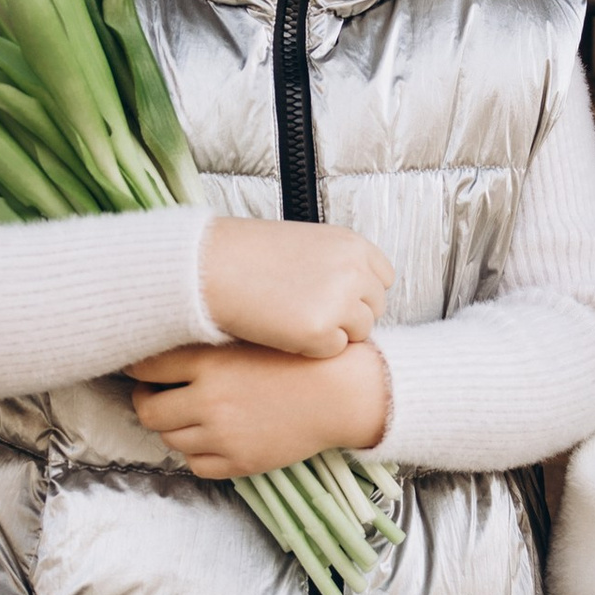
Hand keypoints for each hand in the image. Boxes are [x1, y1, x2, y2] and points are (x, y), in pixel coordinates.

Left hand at [129, 340, 389, 478]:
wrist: (344, 393)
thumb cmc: (302, 356)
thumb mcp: (252, 335)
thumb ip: (208, 341)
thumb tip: (164, 343)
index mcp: (209, 363)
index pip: (146, 367)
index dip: (135, 366)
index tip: (138, 365)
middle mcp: (209, 401)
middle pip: (148, 410)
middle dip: (147, 401)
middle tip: (156, 393)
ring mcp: (223, 436)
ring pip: (170, 439)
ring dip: (174, 426)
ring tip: (188, 413)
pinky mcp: (239, 462)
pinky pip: (196, 464)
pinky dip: (196, 452)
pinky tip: (211, 436)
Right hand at [199, 217, 393, 358]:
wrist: (212, 267)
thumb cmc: (249, 255)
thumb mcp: (306, 243)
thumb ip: (337, 264)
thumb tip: (359, 293)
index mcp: (352, 245)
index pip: (383, 278)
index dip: (360, 292)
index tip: (335, 297)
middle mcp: (354, 271)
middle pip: (374, 308)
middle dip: (349, 315)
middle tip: (311, 312)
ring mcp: (340, 302)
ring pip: (359, 332)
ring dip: (333, 332)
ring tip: (295, 318)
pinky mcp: (320, 332)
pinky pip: (333, 351)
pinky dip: (312, 347)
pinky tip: (284, 330)